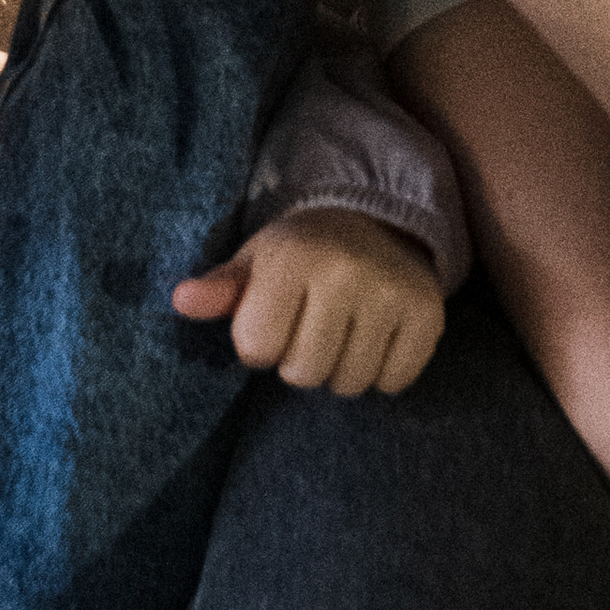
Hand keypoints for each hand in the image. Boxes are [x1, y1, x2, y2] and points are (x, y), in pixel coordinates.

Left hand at [173, 207, 445, 396]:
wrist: (379, 225)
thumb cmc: (303, 253)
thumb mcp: (256, 262)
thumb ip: (219, 288)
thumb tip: (181, 300)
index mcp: (293, 258)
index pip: (256, 348)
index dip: (259, 344)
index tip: (273, 320)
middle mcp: (345, 273)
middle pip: (303, 373)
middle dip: (298, 361)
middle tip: (311, 328)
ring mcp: (391, 296)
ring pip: (348, 383)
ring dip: (339, 370)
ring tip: (342, 333)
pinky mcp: (428, 317)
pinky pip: (391, 382)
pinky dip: (380, 372)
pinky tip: (374, 338)